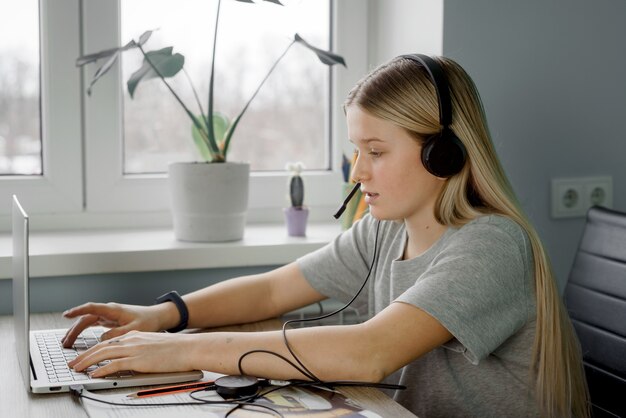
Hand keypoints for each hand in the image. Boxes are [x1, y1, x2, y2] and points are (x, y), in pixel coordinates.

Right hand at [61, 302, 162, 347]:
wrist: (156, 317)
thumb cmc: (148, 321)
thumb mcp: (135, 329)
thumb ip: (118, 334)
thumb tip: (102, 338)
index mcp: (114, 310)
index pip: (92, 308)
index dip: (79, 311)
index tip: (66, 315)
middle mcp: (109, 311)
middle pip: (86, 318)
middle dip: (74, 329)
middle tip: (64, 343)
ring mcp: (108, 316)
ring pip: (88, 322)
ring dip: (76, 331)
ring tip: (66, 343)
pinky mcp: (109, 321)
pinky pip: (92, 325)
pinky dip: (84, 332)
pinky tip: (76, 339)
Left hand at [68, 331, 196, 376]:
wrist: (189, 348)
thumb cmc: (177, 349)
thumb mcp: (155, 345)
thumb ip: (140, 349)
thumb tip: (131, 360)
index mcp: (135, 336)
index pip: (108, 342)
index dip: (94, 350)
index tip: (85, 357)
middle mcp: (132, 340)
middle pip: (101, 346)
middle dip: (84, 356)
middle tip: (73, 363)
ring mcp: (134, 349)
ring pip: (103, 354)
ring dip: (87, 362)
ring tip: (77, 369)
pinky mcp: (138, 359)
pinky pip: (114, 364)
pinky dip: (101, 369)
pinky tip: (94, 374)